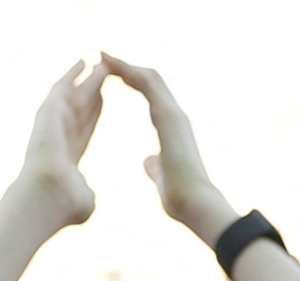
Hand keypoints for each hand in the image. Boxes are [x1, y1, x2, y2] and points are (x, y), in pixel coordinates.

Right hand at [16, 59, 114, 227]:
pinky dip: (71, 75)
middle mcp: (57, 137)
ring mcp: (52, 124)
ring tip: (99, 64)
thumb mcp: (82, 202)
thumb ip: (85, 195)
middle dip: (90, 91)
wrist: (48, 195)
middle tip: (102, 74)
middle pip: (78, 108)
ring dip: (85, 80)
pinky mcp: (49, 113)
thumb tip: (87, 197)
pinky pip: (62, 88)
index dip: (92, 114)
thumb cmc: (62, 206)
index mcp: (66, 157)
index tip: (102, 101)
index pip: (83, 130)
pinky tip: (81, 62)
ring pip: (73, 96)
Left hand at [108, 56, 237, 241]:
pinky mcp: (171, 117)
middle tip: (103, 57)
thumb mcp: (161, 177)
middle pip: (151, 81)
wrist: (196, 206)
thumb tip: (148, 161)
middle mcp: (176, 117)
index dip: (132, 81)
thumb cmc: (181, 199)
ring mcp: (175, 115)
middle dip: (127, 68)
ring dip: (125, 65)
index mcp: (172, 129)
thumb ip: (155, 166)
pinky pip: (148, 85)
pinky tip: (111, 65)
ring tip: (103, 55)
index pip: (151, 96)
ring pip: (150, 77)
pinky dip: (129, 72)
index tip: (111, 74)